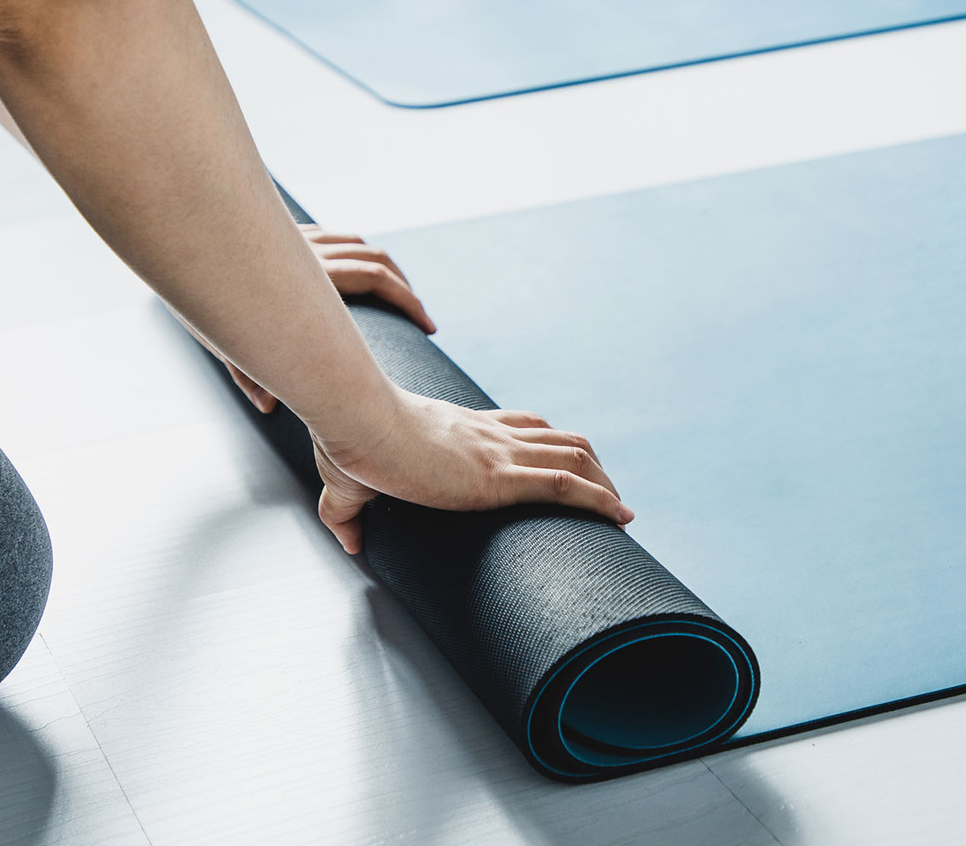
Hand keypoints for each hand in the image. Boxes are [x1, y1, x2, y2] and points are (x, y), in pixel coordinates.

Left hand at [210, 225, 436, 412]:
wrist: (174, 225)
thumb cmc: (190, 289)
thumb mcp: (219, 338)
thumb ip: (249, 375)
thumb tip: (269, 407)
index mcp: (304, 277)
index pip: (375, 279)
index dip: (408, 301)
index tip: (428, 327)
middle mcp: (307, 251)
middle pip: (377, 261)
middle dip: (407, 292)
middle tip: (425, 322)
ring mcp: (297, 236)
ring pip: (359, 243)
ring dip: (387, 270)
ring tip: (400, 299)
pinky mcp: (285, 230)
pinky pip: (334, 237)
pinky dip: (356, 253)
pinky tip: (356, 274)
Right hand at [310, 389, 634, 552]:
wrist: (357, 422)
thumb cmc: (350, 443)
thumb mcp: (347, 482)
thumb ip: (345, 514)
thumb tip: (349, 543)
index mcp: (462, 431)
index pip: (521, 427)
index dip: (549, 447)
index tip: (565, 470)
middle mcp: (490, 436)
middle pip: (559, 440)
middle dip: (590, 467)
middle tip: (605, 498)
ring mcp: (499, 454)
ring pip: (574, 456)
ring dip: (605, 483)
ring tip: (620, 512)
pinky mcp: (498, 477)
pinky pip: (565, 486)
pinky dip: (600, 500)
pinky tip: (620, 516)